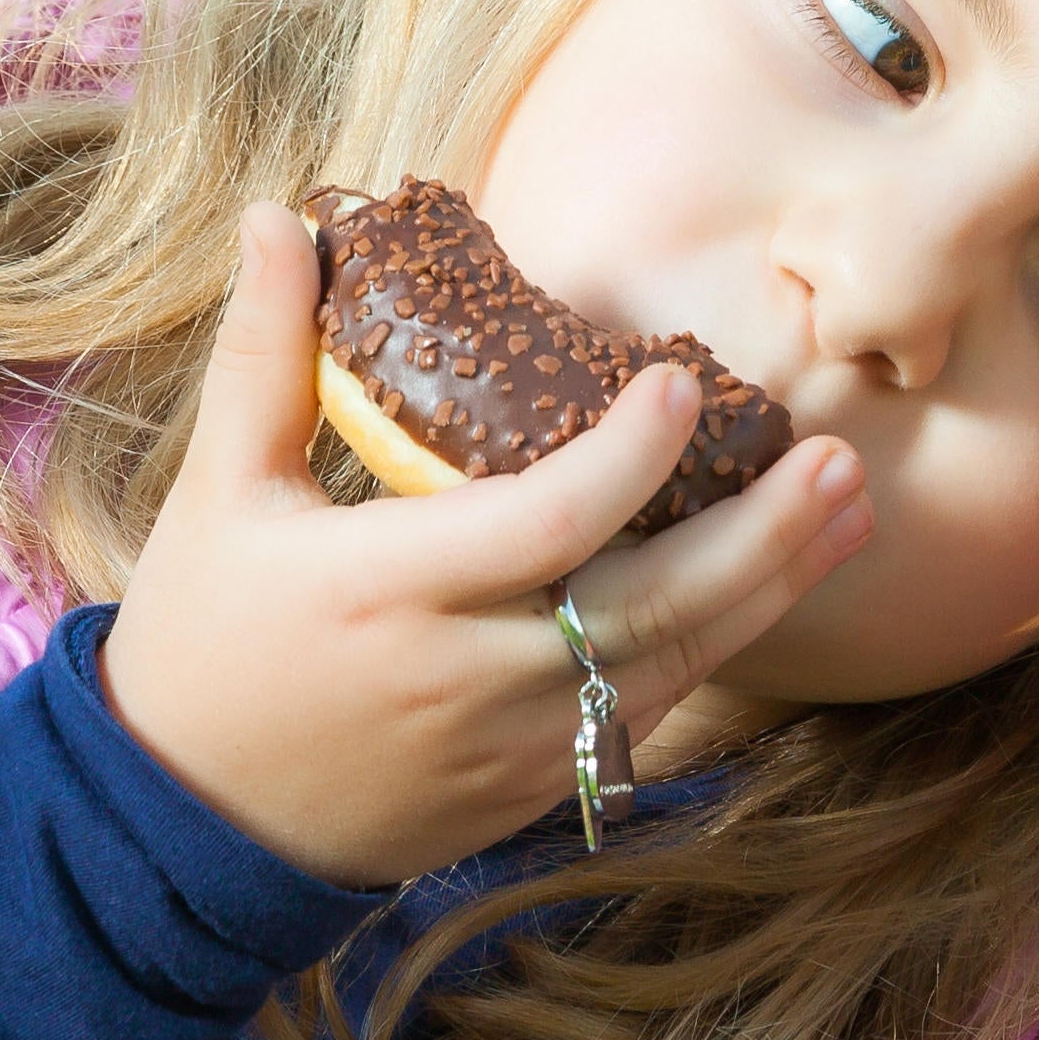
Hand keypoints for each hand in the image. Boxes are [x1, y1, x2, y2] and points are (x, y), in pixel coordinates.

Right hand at [96, 204, 869, 888]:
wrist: (189, 824)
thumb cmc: (203, 639)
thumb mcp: (219, 493)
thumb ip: (264, 355)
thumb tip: (273, 215)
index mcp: (386, 588)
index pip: (541, 524)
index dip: (626, 459)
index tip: (685, 386)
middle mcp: (464, 673)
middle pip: (646, 606)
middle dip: (759, 536)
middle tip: (837, 459)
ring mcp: (508, 742)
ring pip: (671, 664)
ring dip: (771, 589)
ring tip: (850, 508)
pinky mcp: (532, 786)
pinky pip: (647, 709)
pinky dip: (719, 645)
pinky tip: (776, 582)